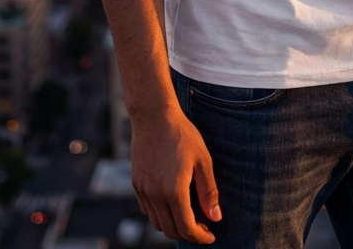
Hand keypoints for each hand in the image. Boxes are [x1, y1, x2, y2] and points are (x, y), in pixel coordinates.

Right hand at [131, 106, 220, 242]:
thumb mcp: (203, 160)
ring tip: (188, 215)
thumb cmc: (182, 135)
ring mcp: (143, 190)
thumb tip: (215, 217)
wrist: (154, 116)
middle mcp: (155, 195)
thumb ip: (209, 191)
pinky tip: (172, 202)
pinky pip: (147, 209)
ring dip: (173, 225)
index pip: (186, 228)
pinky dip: (160, 214)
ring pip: (157, 222)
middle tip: (202, 226)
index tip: (210, 236)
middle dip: (188, 234)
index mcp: (174, 191)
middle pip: (170, 230)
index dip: (200, 237)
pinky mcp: (136, 183)